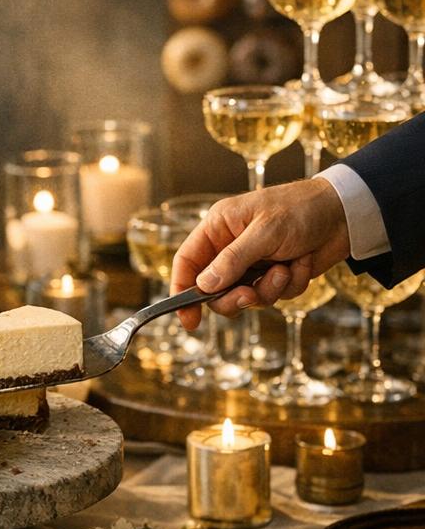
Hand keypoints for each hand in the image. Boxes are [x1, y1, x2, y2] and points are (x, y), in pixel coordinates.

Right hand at [170, 178, 350, 329]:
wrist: (346, 213)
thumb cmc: (301, 209)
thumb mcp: (265, 232)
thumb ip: (233, 260)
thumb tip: (204, 286)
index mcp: (219, 227)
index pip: (188, 262)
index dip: (182, 290)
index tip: (188, 319)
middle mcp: (232, 247)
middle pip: (215, 289)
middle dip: (235, 297)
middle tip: (250, 295)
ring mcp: (255, 263)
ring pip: (247, 297)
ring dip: (270, 289)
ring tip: (286, 269)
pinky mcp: (277, 275)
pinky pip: (275, 296)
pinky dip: (291, 284)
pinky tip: (303, 262)